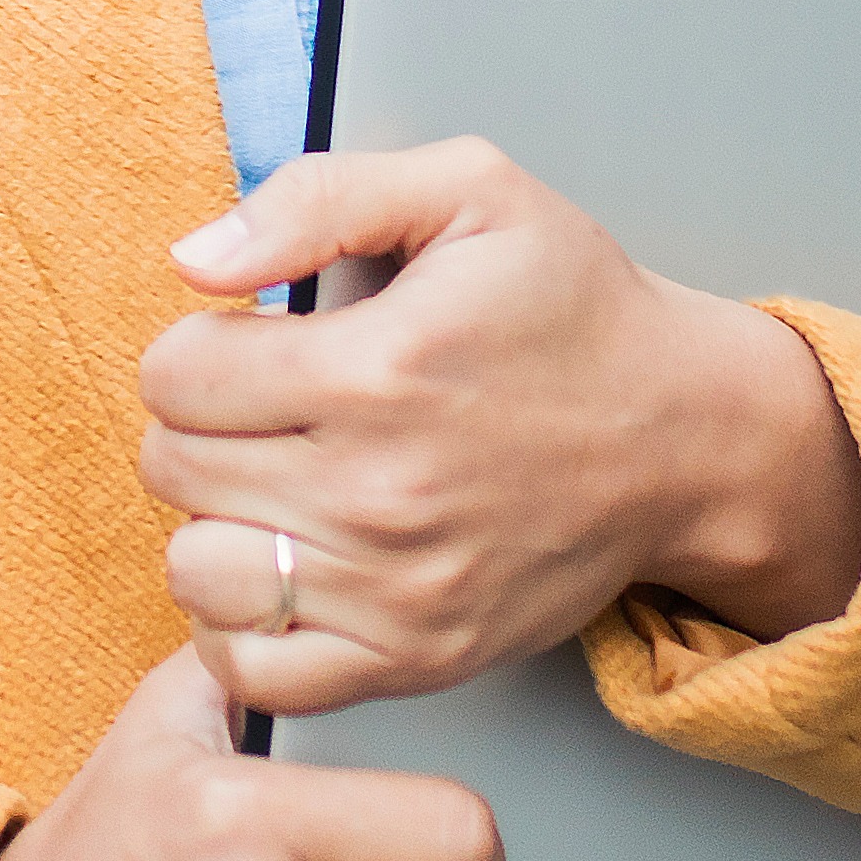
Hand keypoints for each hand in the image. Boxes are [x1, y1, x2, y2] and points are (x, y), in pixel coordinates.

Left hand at [138, 139, 860, 718]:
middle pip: (174, 466)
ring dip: (217, 522)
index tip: (257, 346)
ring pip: (196, 570)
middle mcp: (378, 492)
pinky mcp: (413, 659)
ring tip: (277, 487)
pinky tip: (284, 569)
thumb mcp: (472, 191)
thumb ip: (320, 199)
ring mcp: (394, 590)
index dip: (201, 345)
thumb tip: (196, 259)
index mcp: (378, 370)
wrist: (686, 439)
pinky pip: (252, 669)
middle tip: (273, 410)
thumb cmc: (575, 310)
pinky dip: (242, 624)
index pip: (174, 373)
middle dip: (204, 424)